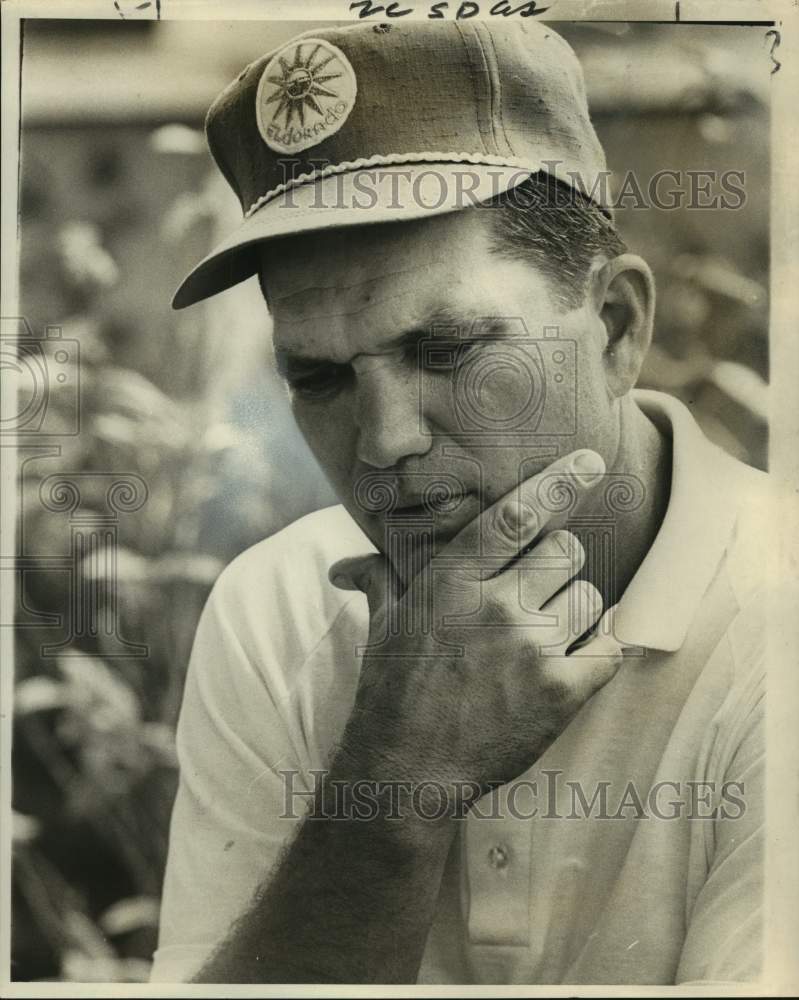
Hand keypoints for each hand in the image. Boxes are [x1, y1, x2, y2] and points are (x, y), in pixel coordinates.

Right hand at [330, 449, 622, 816]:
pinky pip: (611, 645)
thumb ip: (379, 582)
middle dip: (556, 565)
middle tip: (534, 593)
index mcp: (452, 582)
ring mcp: (533, 650)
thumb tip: (345, 566)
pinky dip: (600, 648)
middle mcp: (496, 607)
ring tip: (544, 637)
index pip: (515, 515)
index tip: (589, 461)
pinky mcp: (563, 692)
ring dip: (574, 611)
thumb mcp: (383, 628)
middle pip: (564, 550)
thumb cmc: (392, 693)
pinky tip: (577, 658)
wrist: (406, 773)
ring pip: (589, 596)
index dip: (557, 482)